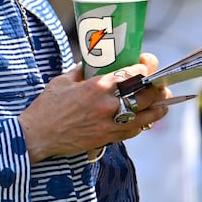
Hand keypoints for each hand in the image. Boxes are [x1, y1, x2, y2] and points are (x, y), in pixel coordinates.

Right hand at [19, 53, 170, 162]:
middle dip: (157, 86)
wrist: (38, 135)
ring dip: (158, 107)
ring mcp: (111, 123)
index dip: (145, 67)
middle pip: (146, 94)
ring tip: (163, 101)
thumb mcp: (62, 81)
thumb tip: (90, 65)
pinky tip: (146, 119)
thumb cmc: (47, 106)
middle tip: (160, 82)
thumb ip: (80, 72)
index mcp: (97, 86)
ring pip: (147, 115)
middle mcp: (108, 105)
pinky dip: (143, 123)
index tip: (146, 63)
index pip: (132, 74)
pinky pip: (134, 130)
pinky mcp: (108, 138)